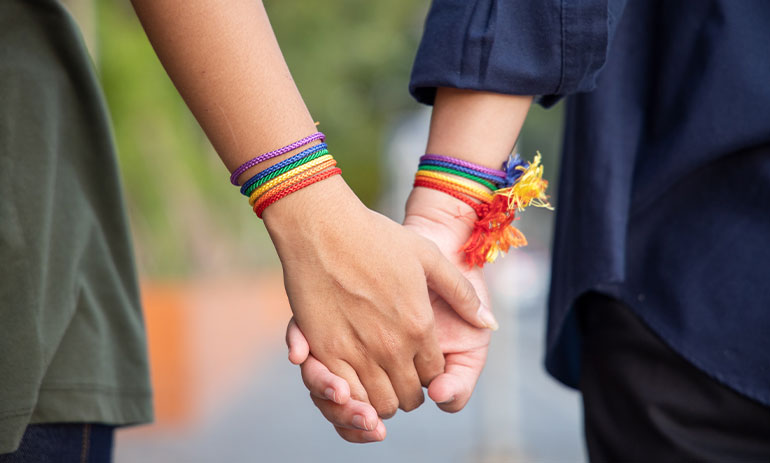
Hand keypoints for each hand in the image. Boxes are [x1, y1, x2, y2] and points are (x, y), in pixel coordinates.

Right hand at [285, 186, 493, 441]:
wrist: (323, 227)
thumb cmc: (376, 237)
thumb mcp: (429, 256)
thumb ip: (462, 293)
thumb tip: (489, 322)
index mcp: (420, 327)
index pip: (434, 375)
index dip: (429, 374)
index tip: (419, 363)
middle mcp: (392, 347)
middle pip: (408, 398)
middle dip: (407, 391)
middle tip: (398, 374)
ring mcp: (357, 352)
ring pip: (378, 404)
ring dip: (380, 399)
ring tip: (376, 378)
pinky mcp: (325, 351)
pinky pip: (346, 395)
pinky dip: (352, 396)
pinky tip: (351, 379)